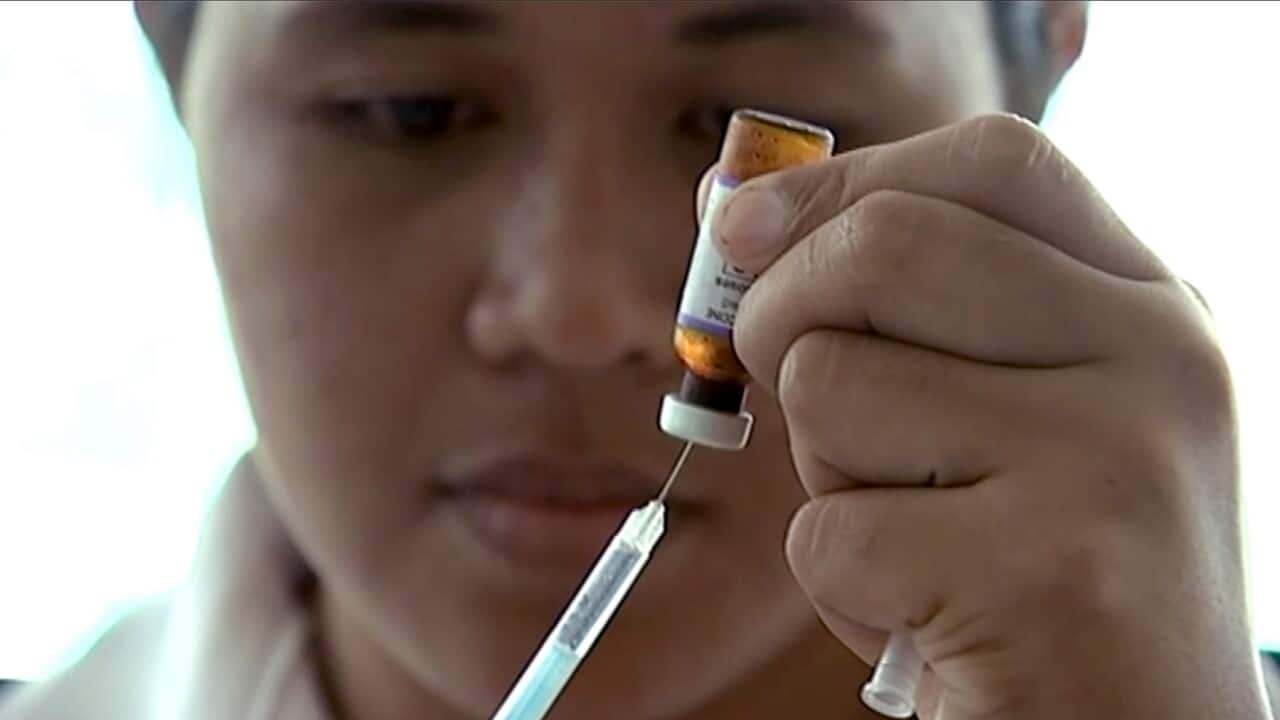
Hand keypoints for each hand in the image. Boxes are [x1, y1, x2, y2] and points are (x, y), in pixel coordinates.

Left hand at [712, 114, 1267, 718]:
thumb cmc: (1043, 575)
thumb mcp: (1013, 415)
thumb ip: (906, 306)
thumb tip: (730, 202)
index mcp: (1150, 310)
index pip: (990, 163)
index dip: (840, 179)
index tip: (739, 223)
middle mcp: (1155, 361)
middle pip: (884, 244)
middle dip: (783, 318)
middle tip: (791, 395)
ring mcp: (1109, 461)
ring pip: (831, 385)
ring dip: (829, 475)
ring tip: (921, 539)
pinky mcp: (1044, 575)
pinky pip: (828, 530)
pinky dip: (843, 588)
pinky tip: (931, 620)